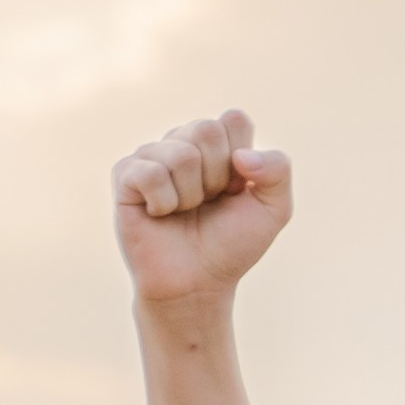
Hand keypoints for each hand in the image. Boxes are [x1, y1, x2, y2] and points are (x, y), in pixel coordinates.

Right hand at [112, 108, 292, 309]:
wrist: (197, 284)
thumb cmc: (231, 245)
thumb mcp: (274, 210)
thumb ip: (278, 170)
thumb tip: (241, 156)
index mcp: (217, 142)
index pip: (234, 120)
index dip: (241, 161)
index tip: (236, 191)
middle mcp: (183, 141)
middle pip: (206, 130)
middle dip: (216, 177)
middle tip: (208, 203)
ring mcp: (152, 155)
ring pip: (180, 154)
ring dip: (190, 195)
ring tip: (184, 212)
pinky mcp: (125, 175)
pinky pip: (151, 173)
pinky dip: (164, 203)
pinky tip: (160, 214)